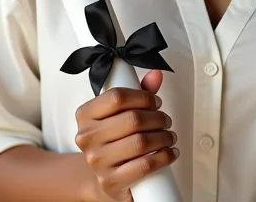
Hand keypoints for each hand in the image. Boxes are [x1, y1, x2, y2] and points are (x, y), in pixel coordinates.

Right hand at [75, 70, 178, 201]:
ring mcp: (97, 161)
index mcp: (85, 114)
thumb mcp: (120, 112)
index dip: (143, 97)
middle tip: (166, 121)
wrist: (104, 176)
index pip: (117, 97)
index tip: (155, 102)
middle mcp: (87, 137)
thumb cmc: (114, 140)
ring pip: (140, 142)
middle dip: (157, 118)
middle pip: (132, 119)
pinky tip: (169, 152)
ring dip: (163, 137)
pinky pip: (144, 165)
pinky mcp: (110, 181)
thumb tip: (156, 74)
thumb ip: (138, 91)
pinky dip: (163, 157)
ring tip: (169, 136)